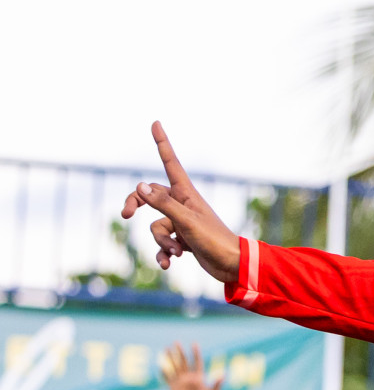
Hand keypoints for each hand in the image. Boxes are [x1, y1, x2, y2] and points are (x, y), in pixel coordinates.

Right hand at [121, 123, 240, 281]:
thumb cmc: (214, 241)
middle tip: (125, 215)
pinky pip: (164, 243)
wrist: (233, 265)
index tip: (156, 123)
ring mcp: (182, 222)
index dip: (162, 144)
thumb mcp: (186, 222)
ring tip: (176, 252)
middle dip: (136, 204)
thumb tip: (140, 186)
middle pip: (150, 196)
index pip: (170, 163)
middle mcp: (183, 205)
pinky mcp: (183, 240)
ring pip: (156, 226)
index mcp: (186, 194)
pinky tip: (167, 264)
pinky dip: (163, 254)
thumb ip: (162, 204)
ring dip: (161, 241)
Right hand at [161, 343, 222, 389]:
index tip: (194, 344)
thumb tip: (222, 374)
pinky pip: (168, 379)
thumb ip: (217, 384)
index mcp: (199, 377)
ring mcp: (180, 382)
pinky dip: (164, 372)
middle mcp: (189, 378)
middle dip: (180, 352)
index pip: (197, 362)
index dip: (195, 353)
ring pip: (175, 367)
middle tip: (176, 342)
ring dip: (170, 358)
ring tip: (166, 348)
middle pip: (184, 362)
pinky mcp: (173, 389)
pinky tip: (160, 365)